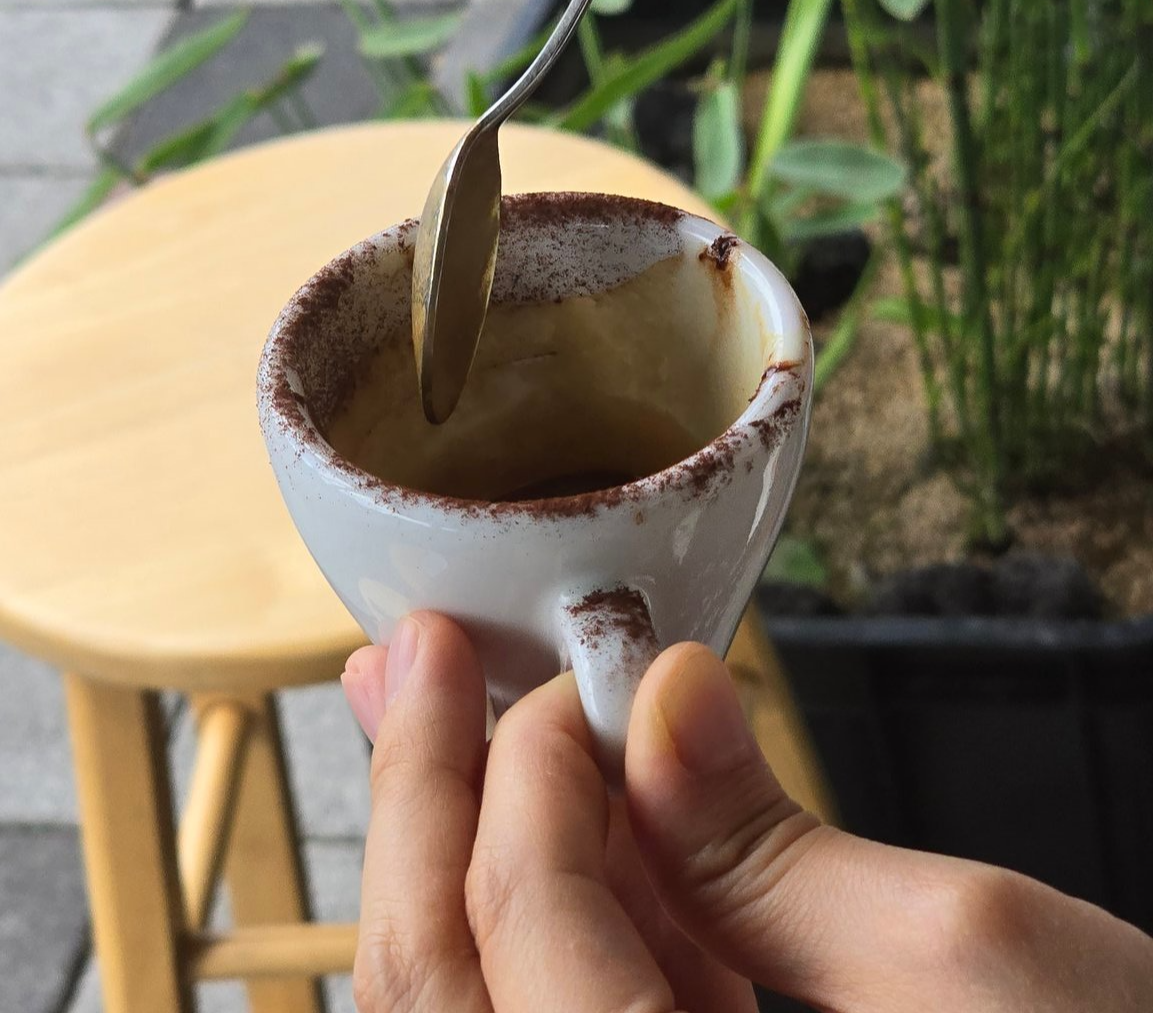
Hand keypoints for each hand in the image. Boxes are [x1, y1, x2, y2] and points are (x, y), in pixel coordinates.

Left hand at [343, 614, 1152, 1011]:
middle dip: (423, 791)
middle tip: (409, 660)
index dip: (537, 769)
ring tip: (430, 713)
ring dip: (460, 838)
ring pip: (476, 998)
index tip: (574, 672)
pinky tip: (566, 820)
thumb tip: (670, 697)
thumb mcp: (976, 968)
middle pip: (442, 979)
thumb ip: (778, 846)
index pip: (529, 926)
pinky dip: (550, 910)